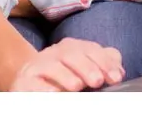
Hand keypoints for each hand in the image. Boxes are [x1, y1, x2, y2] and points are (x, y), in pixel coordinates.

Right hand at [8, 38, 123, 91]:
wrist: (28, 78)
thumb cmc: (63, 75)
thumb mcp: (84, 67)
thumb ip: (103, 63)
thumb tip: (118, 70)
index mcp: (72, 48)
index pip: (90, 49)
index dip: (104, 61)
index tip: (115, 77)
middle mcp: (55, 53)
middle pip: (71, 53)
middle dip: (86, 66)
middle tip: (97, 81)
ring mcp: (38, 66)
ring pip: (51, 66)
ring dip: (65, 75)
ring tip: (77, 86)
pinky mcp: (24, 81)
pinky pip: (33, 82)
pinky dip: (43, 87)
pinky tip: (53, 93)